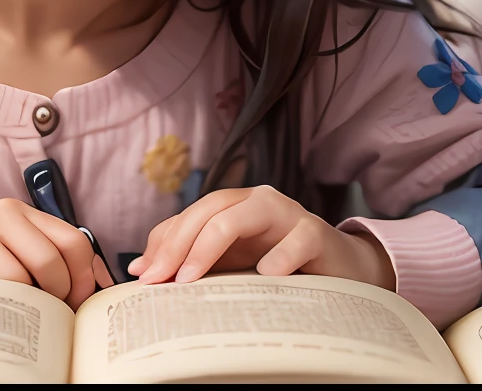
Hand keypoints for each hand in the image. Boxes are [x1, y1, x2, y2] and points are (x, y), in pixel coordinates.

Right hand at [0, 198, 112, 308]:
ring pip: (14, 281)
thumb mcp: (15, 257)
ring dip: (18, 307)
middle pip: (47, 260)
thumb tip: (105, 286)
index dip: (84, 278)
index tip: (79, 304)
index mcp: (18, 211)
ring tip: (10, 313)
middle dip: (55, 297)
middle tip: (47, 316)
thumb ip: (56, 263)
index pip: (72, 241)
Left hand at [128, 186, 395, 288]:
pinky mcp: (317, 233)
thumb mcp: (233, 264)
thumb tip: (140, 268)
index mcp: (234, 207)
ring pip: (242, 215)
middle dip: (178, 243)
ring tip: (191, 278)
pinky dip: (279, 257)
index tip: (143, 277)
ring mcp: (288, 214)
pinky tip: (264, 277)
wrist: (342, 271)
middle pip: (209, 210)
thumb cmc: (282, 266)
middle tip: (159, 279)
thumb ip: (192, 259)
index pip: (190, 216)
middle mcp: (257, 202)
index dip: (163, 242)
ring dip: (210, 244)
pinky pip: (296, 239)